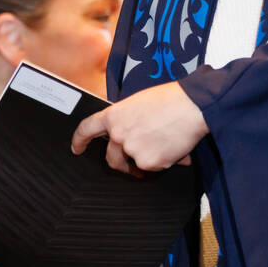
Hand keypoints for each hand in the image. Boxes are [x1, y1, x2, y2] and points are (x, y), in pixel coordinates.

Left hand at [71, 82, 205, 173]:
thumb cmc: (170, 99)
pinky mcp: (149, 163)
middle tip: (133, 163)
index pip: (87, 129)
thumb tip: (134, 135)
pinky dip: (165, 161)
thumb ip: (128, 120)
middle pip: (112, 158)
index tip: (76, 148)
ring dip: (148, 159)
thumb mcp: (139, 103)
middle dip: (121, 164)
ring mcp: (132, 151)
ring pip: (137, 164)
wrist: (190, 106)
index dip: (79, 140)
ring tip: (165, 143)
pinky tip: (174, 146)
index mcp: (113, 116)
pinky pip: (155, 167)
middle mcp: (118, 135)